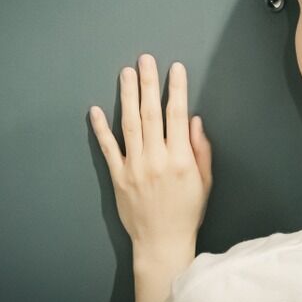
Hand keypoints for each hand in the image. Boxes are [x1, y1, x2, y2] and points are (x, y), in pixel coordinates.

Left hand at [89, 53, 212, 246]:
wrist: (162, 242)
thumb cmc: (187, 211)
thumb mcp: (205, 182)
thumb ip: (200, 150)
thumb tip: (193, 120)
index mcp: (180, 159)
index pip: (177, 115)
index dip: (176, 89)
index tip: (175, 68)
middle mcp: (156, 158)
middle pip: (151, 113)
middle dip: (148, 83)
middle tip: (145, 59)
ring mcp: (134, 167)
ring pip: (129, 124)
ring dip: (127, 96)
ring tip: (126, 73)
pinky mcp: (118, 176)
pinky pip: (108, 148)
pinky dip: (101, 128)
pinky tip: (95, 110)